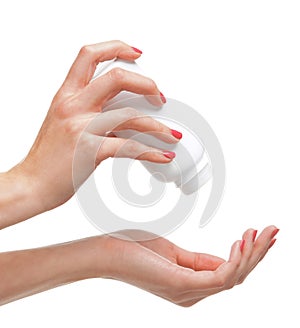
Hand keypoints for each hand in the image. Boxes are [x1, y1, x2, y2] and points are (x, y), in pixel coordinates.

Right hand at [1, 40, 179, 226]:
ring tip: (171, 135)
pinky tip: (162, 156)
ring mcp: (82, 127)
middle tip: (160, 98)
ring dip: (158, 126)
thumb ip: (88, 111)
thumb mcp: (63, 123)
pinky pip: (129, 147)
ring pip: (130, 116)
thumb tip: (119, 112)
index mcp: (66, 95)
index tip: (136, 54)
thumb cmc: (47, 157)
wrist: (32, 184)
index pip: (89, 55)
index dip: (116, 48)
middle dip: (147, 84)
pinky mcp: (90, 151)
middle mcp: (73, 106)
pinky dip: (151, 152)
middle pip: (117, 78)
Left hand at [102, 226, 278, 306]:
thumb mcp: (173, 252)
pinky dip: (236, 260)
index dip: (248, 255)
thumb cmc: (135, 249)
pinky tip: (242, 243)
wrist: (106, 253)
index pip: (228, 274)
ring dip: (252, 255)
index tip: (258, 233)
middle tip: (274, 231)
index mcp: (190, 285)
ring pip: (233, 278)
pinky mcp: (182, 286)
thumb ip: (198, 260)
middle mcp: (193, 294)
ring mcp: (188, 293)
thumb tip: (225, 258)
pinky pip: (220, 277)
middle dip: (258, 254)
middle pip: (236, 277)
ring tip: (264, 233)